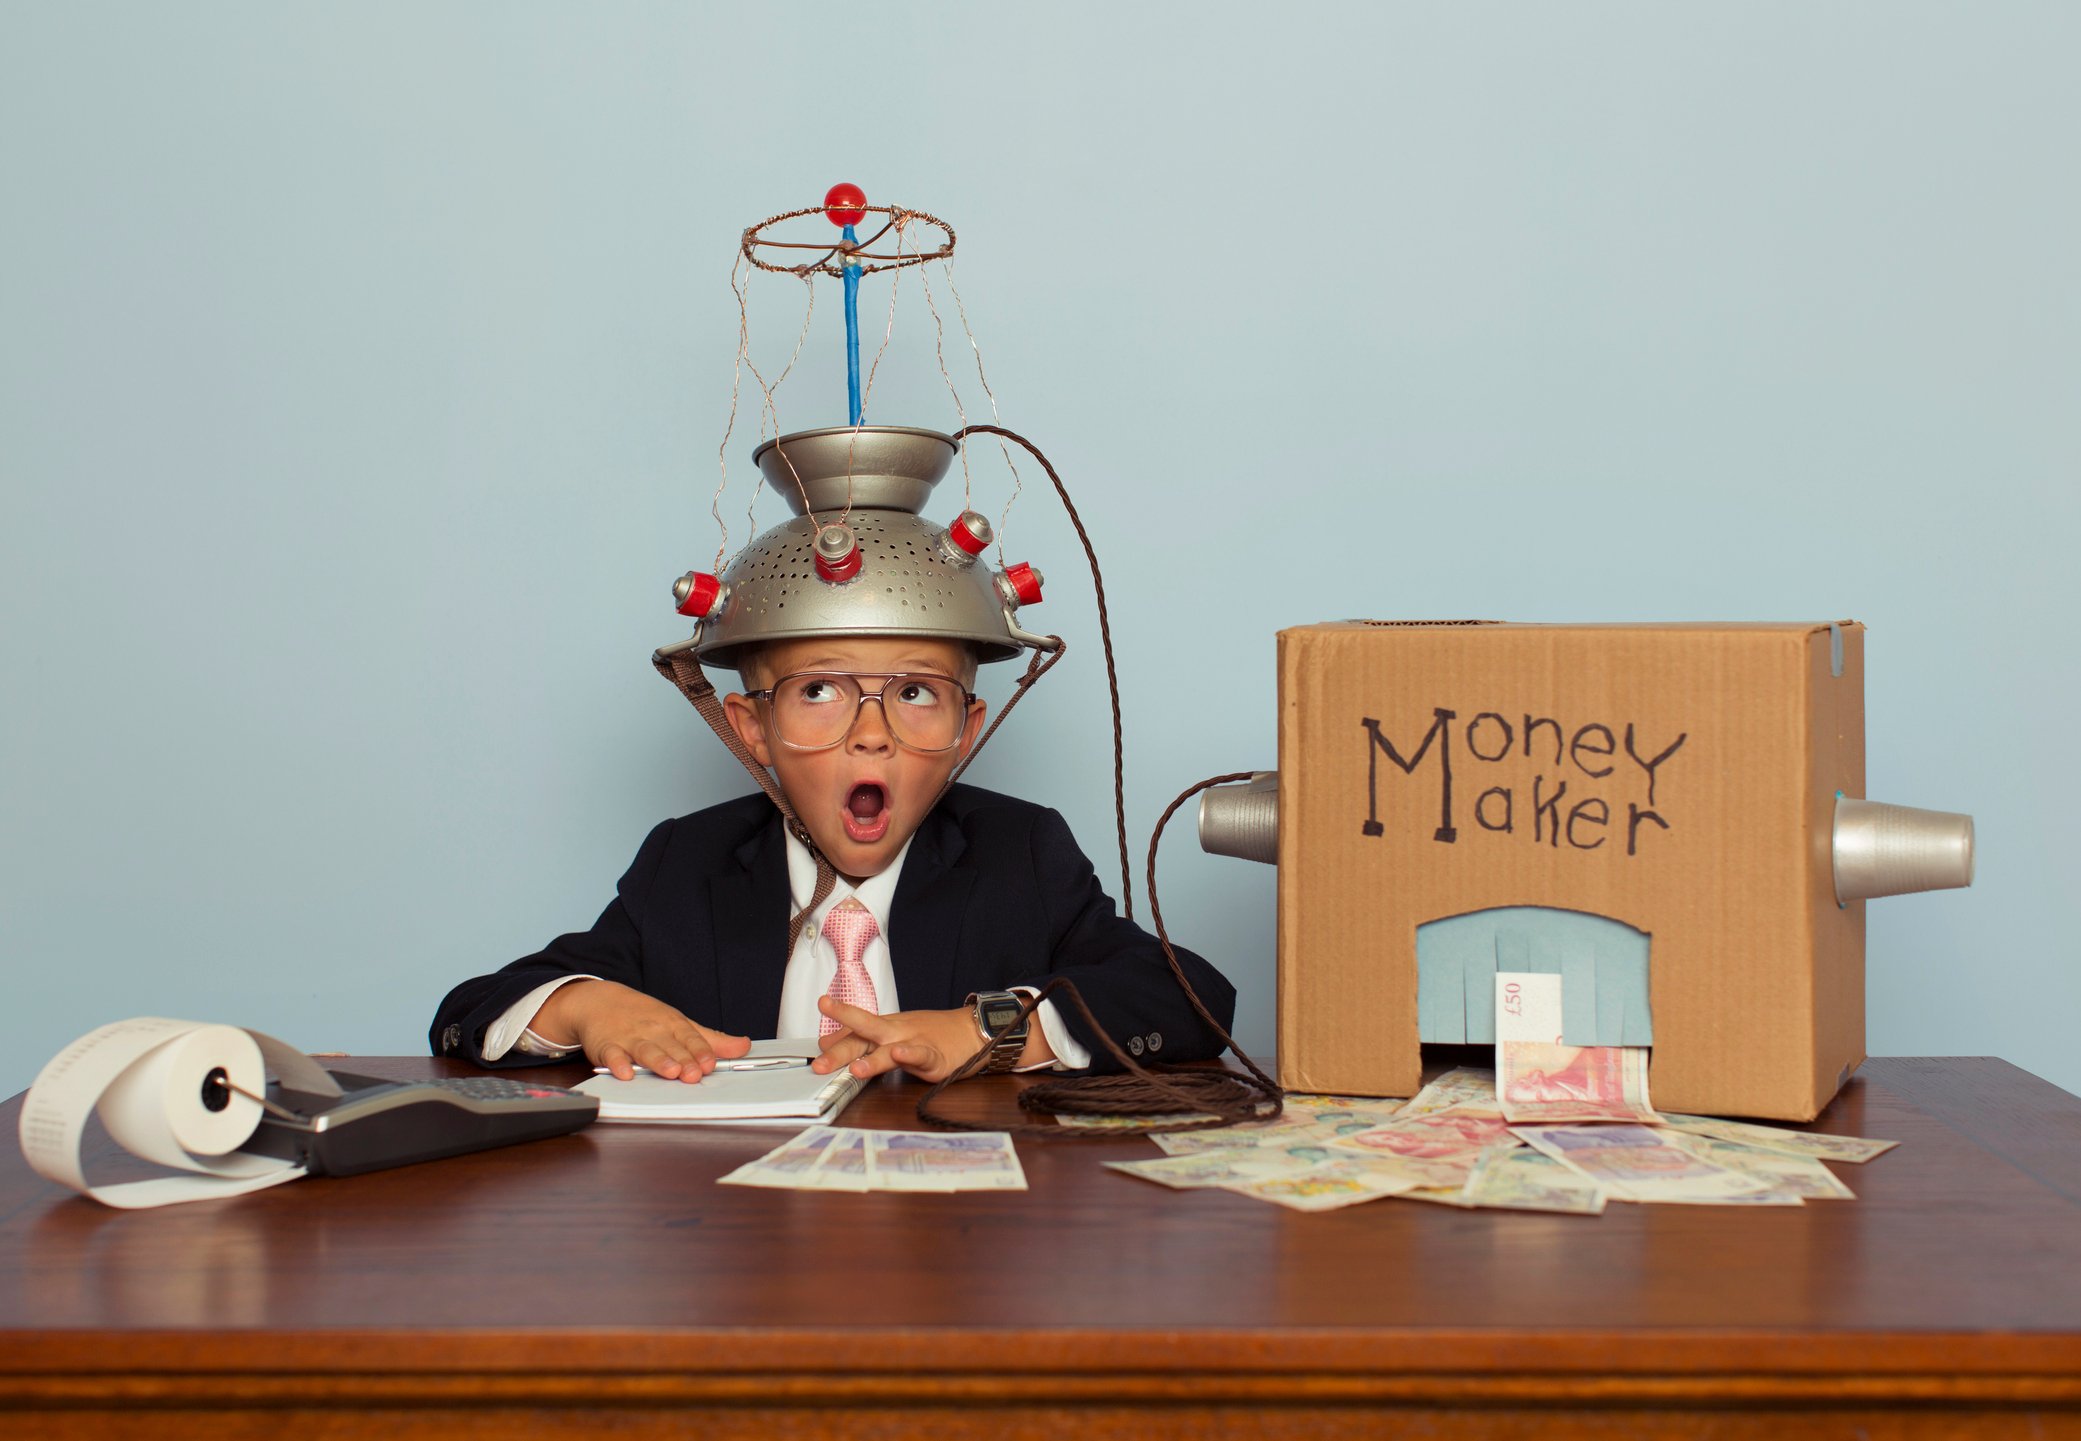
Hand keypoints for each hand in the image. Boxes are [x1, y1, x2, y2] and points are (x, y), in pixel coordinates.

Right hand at [536, 979, 750, 1082]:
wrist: (601, 1001)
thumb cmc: (645, 1017)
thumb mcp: (680, 1024)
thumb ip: (711, 1040)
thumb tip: (744, 1047)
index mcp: (672, 1024)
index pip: (690, 1038)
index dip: (701, 1052)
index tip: (711, 1064)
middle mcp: (653, 1030)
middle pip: (670, 1046)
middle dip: (683, 1060)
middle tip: (694, 1074)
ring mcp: (629, 1038)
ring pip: (645, 1050)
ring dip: (657, 1061)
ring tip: (670, 1071)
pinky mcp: (606, 1046)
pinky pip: (612, 1056)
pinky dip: (617, 1063)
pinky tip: (625, 1073)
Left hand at [811, 998, 989, 1083]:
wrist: (969, 1030)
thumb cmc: (929, 1032)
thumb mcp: (891, 1031)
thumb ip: (858, 1038)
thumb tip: (826, 1042)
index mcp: (883, 1030)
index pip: (853, 1033)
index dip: (834, 1041)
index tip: (815, 1047)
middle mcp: (895, 1033)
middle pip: (864, 1037)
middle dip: (841, 1050)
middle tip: (820, 1062)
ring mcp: (914, 1043)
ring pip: (889, 1049)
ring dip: (872, 1059)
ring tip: (855, 1068)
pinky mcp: (935, 1057)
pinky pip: (921, 1054)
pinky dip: (911, 1054)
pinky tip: (900, 1055)